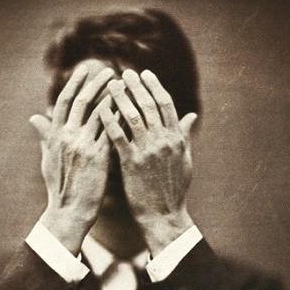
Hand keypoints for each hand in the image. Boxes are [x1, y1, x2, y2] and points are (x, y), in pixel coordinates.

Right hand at [30, 64, 113, 253]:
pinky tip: (132, 108)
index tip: (86, 69)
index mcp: (55, 136)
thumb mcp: (47, 159)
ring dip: (112, 97)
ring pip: (99, 114)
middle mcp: (68, 137)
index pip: (65, 102)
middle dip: (95, 84)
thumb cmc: (58, 188)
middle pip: (82, 102)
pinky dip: (121, 118)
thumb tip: (35, 117)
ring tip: (124, 85)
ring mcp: (83, 146)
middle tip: (108, 71)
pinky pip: (112, 132)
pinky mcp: (99, 157)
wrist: (68, 212)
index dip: (75, 83)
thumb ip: (45, 135)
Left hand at [100, 69, 197, 255]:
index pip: (165, 104)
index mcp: (176, 138)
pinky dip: (109, 121)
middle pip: (148, 105)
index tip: (145, 74)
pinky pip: (118, 137)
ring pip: (133, 117)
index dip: (154, 87)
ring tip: (111, 85)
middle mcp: (163, 141)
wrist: (164, 216)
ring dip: (121, 98)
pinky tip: (100, 109)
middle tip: (125, 73)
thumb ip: (185, 135)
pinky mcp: (131, 163)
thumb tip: (190, 115)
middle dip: (136, 86)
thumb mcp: (185, 159)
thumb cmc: (174, 189)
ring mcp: (147, 151)